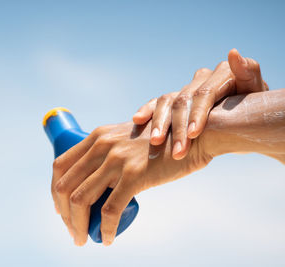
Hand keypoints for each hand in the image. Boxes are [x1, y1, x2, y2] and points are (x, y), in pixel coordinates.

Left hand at [51, 119, 212, 245]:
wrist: (194, 136)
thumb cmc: (161, 143)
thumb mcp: (126, 139)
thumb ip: (110, 151)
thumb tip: (96, 177)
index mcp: (97, 136)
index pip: (60, 166)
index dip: (55, 191)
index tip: (61, 209)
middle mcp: (102, 145)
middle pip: (65, 185)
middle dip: (63, 214)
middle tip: (72, 230)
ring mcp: (117, 159)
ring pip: (82, 200)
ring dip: (76, 226)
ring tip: (83, 238)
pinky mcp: (135, 175)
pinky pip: (110, 210)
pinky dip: (104, 229)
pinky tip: (106, 238)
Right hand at [132, 49, 268, 159]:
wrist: (245, 121)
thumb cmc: (254, 110)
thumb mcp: (256, 95)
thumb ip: (248, 73)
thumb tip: (233, 54)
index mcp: (222, 75)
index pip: (204, 94)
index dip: (197, 114)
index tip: (192, 135)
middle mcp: (201, 79)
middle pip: (183, 100)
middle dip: (178, 128)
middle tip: (177, 151)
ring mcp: (187, 89)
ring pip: (167, 102)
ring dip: (159, 123)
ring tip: (154, 142)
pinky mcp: (175, 99)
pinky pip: (157, 103)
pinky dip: (147, 110)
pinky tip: (137, 120)